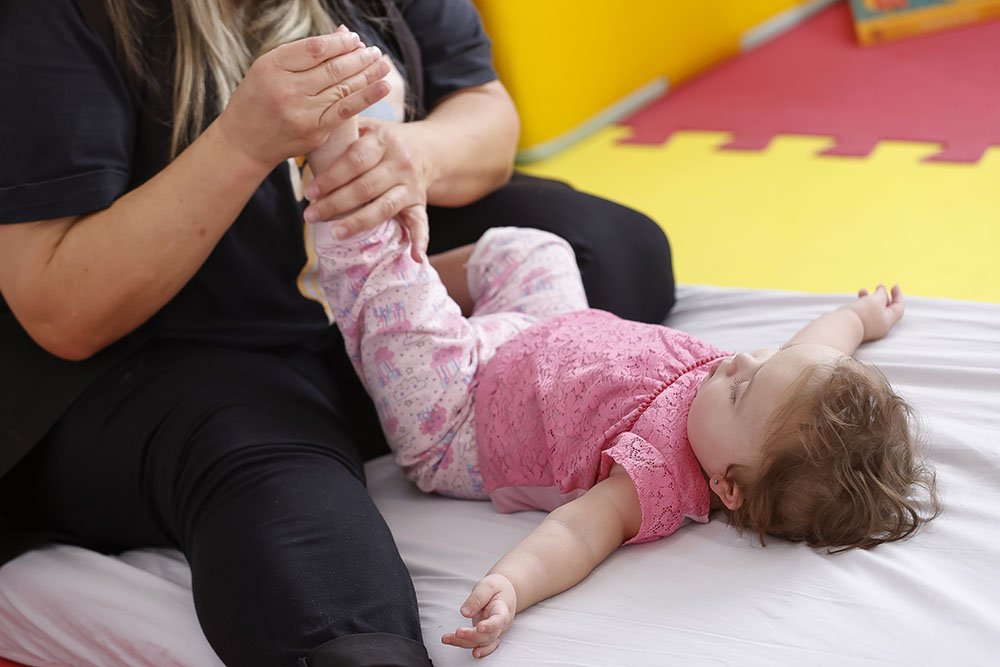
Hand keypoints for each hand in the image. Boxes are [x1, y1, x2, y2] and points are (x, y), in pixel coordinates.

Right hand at [215, 27, 390, 169]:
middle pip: (332, 68)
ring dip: (368, 74)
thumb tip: (343, 35)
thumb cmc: (259, 99)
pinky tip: (383, 87)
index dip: (339, 42)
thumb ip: (303, 54)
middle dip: (359, 57)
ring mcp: (301, 112)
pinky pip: (345, 111)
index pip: (314, 49)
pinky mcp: (314, 131)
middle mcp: (286, 88)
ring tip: (383, 64)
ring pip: (342, 87)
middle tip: (375, 51)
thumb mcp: (271, 69)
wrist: (244, 142)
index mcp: (272, 66)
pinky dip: (367, 97)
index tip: (355, 38)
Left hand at [303, 116, 429, 261]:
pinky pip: (421, 223)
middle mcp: (401, 163)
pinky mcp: (419, 203)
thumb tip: (305, 137)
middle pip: (366, 187)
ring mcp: (412, 186)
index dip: (331, 178)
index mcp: (384, 141)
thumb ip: (341, 130)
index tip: (309, 192)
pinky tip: (415, 257)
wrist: (424, 150)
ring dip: (359, 223)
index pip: (355, 161)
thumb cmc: (381, 142)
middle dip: (335, 204)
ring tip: (335, 234)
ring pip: (384, 207)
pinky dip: (421, 240)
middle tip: (311, 216)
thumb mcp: (365, 126)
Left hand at [441, 573, 516, 658]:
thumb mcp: (488, 586)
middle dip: (472, 636)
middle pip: (488, 636)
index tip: (479, 628)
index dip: (490, 626)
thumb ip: (477, 598)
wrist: (504, 593)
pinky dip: (467, 646)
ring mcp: (493, 632)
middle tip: (458, 632)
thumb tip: (465, 612)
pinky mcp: (485, 635)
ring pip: (480, 642)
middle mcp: (500, 625)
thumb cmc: (497, 588)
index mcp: (503, 610)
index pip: (499, 621)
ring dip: (464, 642)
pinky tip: (456, 644)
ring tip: (447, 638)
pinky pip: (478, 644)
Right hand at [843, 284, 904, 341]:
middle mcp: (877, 326)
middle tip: (879, 287)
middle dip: (882, 296)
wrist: (838, 328)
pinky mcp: (853, 326)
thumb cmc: (860, 315)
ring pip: (870, 310)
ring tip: (862, 291)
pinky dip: (859, 305)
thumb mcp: (875, 301)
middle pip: (884, 309)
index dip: (898, 296)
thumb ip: (881, 295)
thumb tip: (882, 292)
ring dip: (868, 299)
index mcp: (886, 322)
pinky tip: (853, 300)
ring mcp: (865, 327)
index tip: (894, 285)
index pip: (897, 308)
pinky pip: (860, 313)